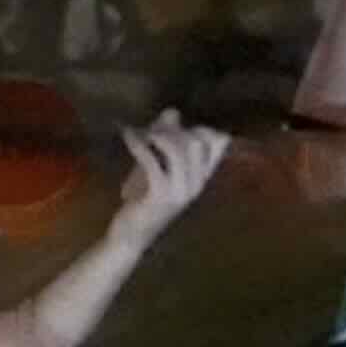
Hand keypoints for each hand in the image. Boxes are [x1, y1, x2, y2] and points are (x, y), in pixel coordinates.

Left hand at [110, 113, 230, 241]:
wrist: (132, 235)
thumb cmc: (145, 199)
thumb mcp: (157, 165)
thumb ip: (165, 139)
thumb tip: (172, 111)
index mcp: (201, 177)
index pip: (217, 144)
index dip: (200, 127)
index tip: (177, 124)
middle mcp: (196, 183)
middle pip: (197, 141)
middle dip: (174, 129)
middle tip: (153, 129)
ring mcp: (180, 191)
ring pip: (178, 149)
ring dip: (157, 135)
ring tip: (141, 133)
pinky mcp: (160, 195)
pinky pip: (152, 160)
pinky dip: (139, 143)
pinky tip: (128, 135)